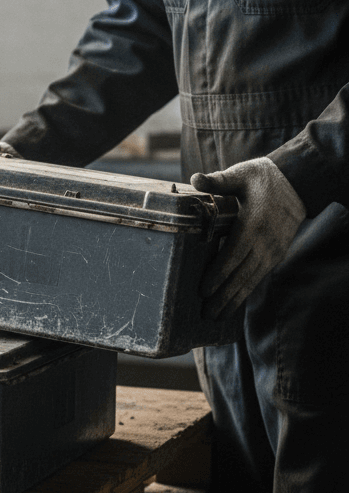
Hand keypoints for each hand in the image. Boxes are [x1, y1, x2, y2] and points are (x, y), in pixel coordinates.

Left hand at [190, 158, 305, 319]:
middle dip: (223, 296)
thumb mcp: (240, 175)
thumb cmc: (261, 179)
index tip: (203, 290)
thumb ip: (218, 181)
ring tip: (216, 317)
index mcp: (253, 224)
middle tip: (205, 314)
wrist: (296, 183)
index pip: (233, 254)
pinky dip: (246, 291)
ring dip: (234, 300)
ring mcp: (272, 250)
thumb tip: (195, 179)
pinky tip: (233, 304)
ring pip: (252, 280)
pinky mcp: (276, 254)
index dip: (218, 274)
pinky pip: (259, 276)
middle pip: (242, 274)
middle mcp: (265, 242)